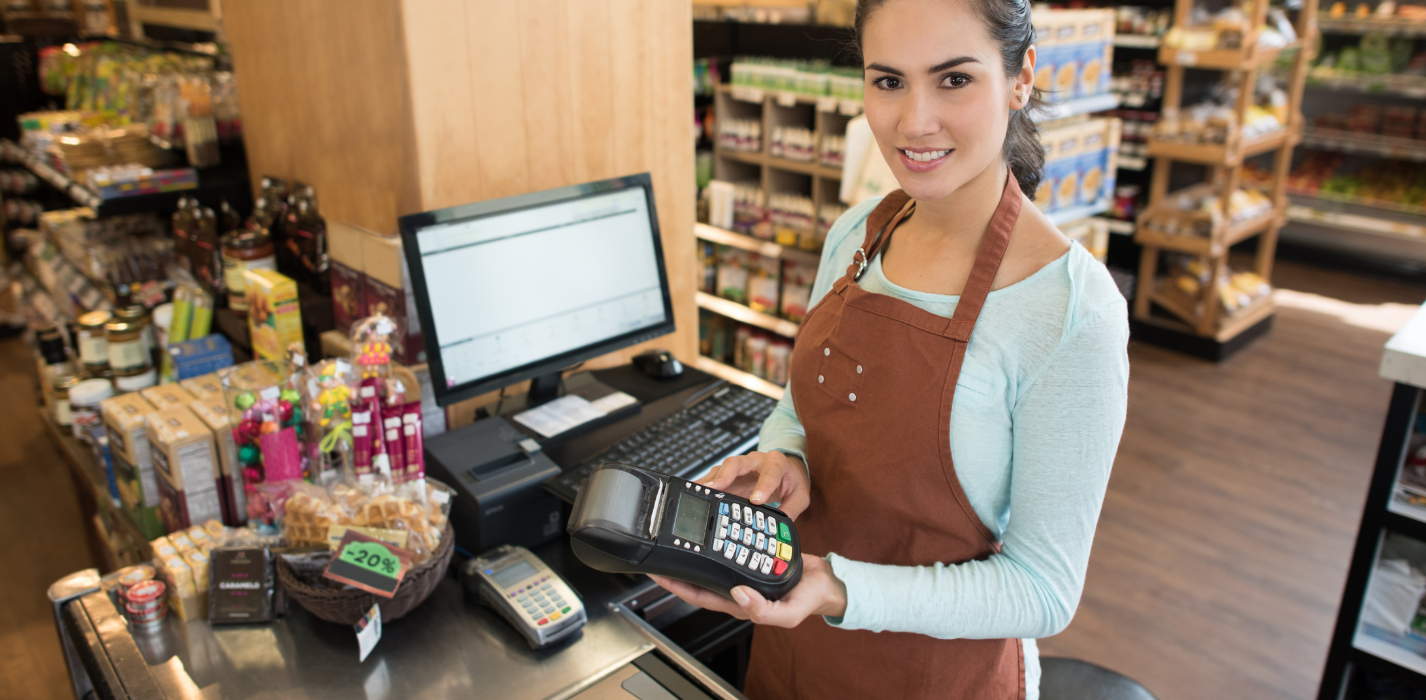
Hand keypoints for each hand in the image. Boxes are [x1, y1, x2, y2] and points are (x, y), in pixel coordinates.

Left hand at [648, 554, 846, 627]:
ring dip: (694, 551)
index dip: (676, 585)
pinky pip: (728, 548)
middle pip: (698, 577)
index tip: (658, 573)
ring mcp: (742, 572)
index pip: (699, 595)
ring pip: (710, 562)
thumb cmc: (809, 600)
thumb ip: (763, 610)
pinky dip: (715, 539)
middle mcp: (735, 587)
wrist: (827, 582)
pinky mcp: (751, 557)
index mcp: (738, 602)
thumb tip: (737, 594)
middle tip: (658, 550)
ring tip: (678, 536)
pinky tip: (709, 528)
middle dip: (676, 567)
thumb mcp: (789, 612)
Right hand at [697, 451, 810, 520]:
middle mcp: (756, 460)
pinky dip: (705, 484)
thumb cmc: (792, 480)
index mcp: (776, 463)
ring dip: (711, 481)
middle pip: (737, 462)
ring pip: (722, 468)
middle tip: (715, 489)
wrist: (788, 468)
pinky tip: (696, 492)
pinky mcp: (730, 474)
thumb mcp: (800, 495)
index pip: (770, 472)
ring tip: (699, 493)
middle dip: (725, 475)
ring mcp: (741, 466)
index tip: (756, 500)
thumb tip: (780, 528)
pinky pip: (715, 476)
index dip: (763, 486)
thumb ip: (792, 509)